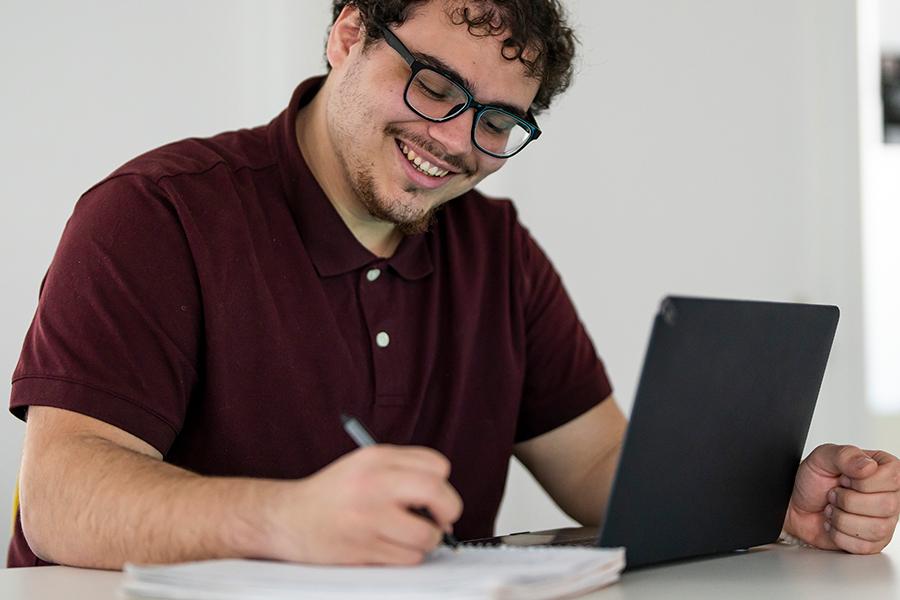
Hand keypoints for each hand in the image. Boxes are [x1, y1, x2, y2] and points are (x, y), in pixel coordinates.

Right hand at [263, 445, 462, 564]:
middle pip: (437, 492)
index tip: (435, 495)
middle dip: (448, 511)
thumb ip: (403, 471)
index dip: (442, 483)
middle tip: (440, 519)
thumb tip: (444, 499)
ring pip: (427, 534)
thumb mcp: (364, 465)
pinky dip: (407, 556)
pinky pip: (409, 557)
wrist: (287, 518)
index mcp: (376, 458)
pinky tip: (389, 546)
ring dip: (426, 540)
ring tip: (408, 536)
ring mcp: (368, 517)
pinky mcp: (364, 547)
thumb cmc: (332, 494)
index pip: (436, 465)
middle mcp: (373, 483)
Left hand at [783, 444, 899, 552]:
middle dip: (847, 500)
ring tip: (833, 509)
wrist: (797, 505)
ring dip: (842, 518)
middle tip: (834, 494)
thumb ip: (845, 455)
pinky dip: (839, 534)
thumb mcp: (822, 457)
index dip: (860, 481)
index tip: (843, 477)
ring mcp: (885, 521)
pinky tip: (835, 523)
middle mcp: (890, 496)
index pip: (892, 477)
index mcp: (884, 470)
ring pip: (876, 528)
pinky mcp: (874, 542)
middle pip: (886, 505)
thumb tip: (868, 465)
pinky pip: (863, 546)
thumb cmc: (813, 481)